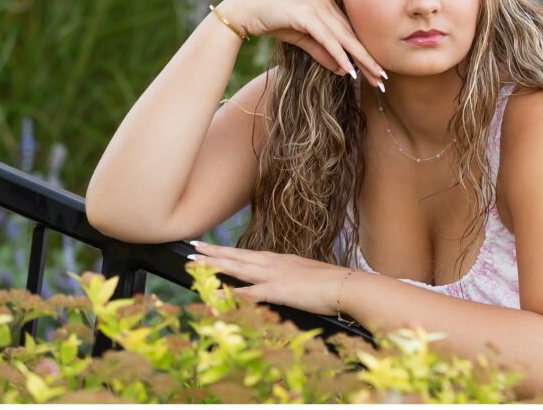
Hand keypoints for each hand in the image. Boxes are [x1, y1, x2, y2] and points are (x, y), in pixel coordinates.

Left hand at [188, 240, 354, 316]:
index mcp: (283, 261)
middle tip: (194, 247)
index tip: (216, 248)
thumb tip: (292, 287)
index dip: (232, 252)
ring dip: (214, 265)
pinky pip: (248, 293)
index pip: (251, 255)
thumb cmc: (335, 285)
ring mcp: (275, 276)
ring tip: (195, 261)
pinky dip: (230, 294)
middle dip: (215, 252)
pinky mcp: (278, 290)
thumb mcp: (311, 279)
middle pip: (238, 256)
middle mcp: (275, 264)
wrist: (348, 285)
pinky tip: (215, 295)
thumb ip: (296, 282)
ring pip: (237, 268)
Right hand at [218, 0, 386, 88]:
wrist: (248, 8)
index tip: (379, 74)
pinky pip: (327, 38)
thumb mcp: (304, 40)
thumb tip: (344, 70)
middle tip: (384, 78)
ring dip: (360, 58)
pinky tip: (349, 68)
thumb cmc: (276, 21)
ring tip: (374, 75)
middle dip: (370, 59)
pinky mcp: (306, 14)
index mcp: (330, 8)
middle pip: (354, 36)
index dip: (367, 55)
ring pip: (345, 37)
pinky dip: (339, 53)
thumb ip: (323, 53)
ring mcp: (317, 7)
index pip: (353, 35)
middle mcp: (328, 5)